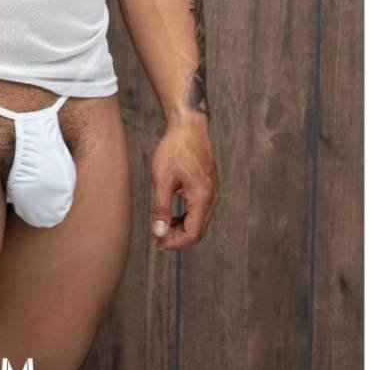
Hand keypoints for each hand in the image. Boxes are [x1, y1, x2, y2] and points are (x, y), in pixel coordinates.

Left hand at [149, 115, 219, 250]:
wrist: (188, 126)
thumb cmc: (175, 148)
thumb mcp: (162, 179)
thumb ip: (161, 208)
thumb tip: (159, 233)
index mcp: (202, 197)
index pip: (192, 233)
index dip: (174, 242)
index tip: (158, 243)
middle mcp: (212, 197)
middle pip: (197, 229)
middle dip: (177, 237)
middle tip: (156, 237)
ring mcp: (213, 191)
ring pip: (199, 220)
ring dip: (181, 226)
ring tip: (161, 226)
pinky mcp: (209, 186)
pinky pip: (200, 209)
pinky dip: (186, 215)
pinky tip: (171, 213)